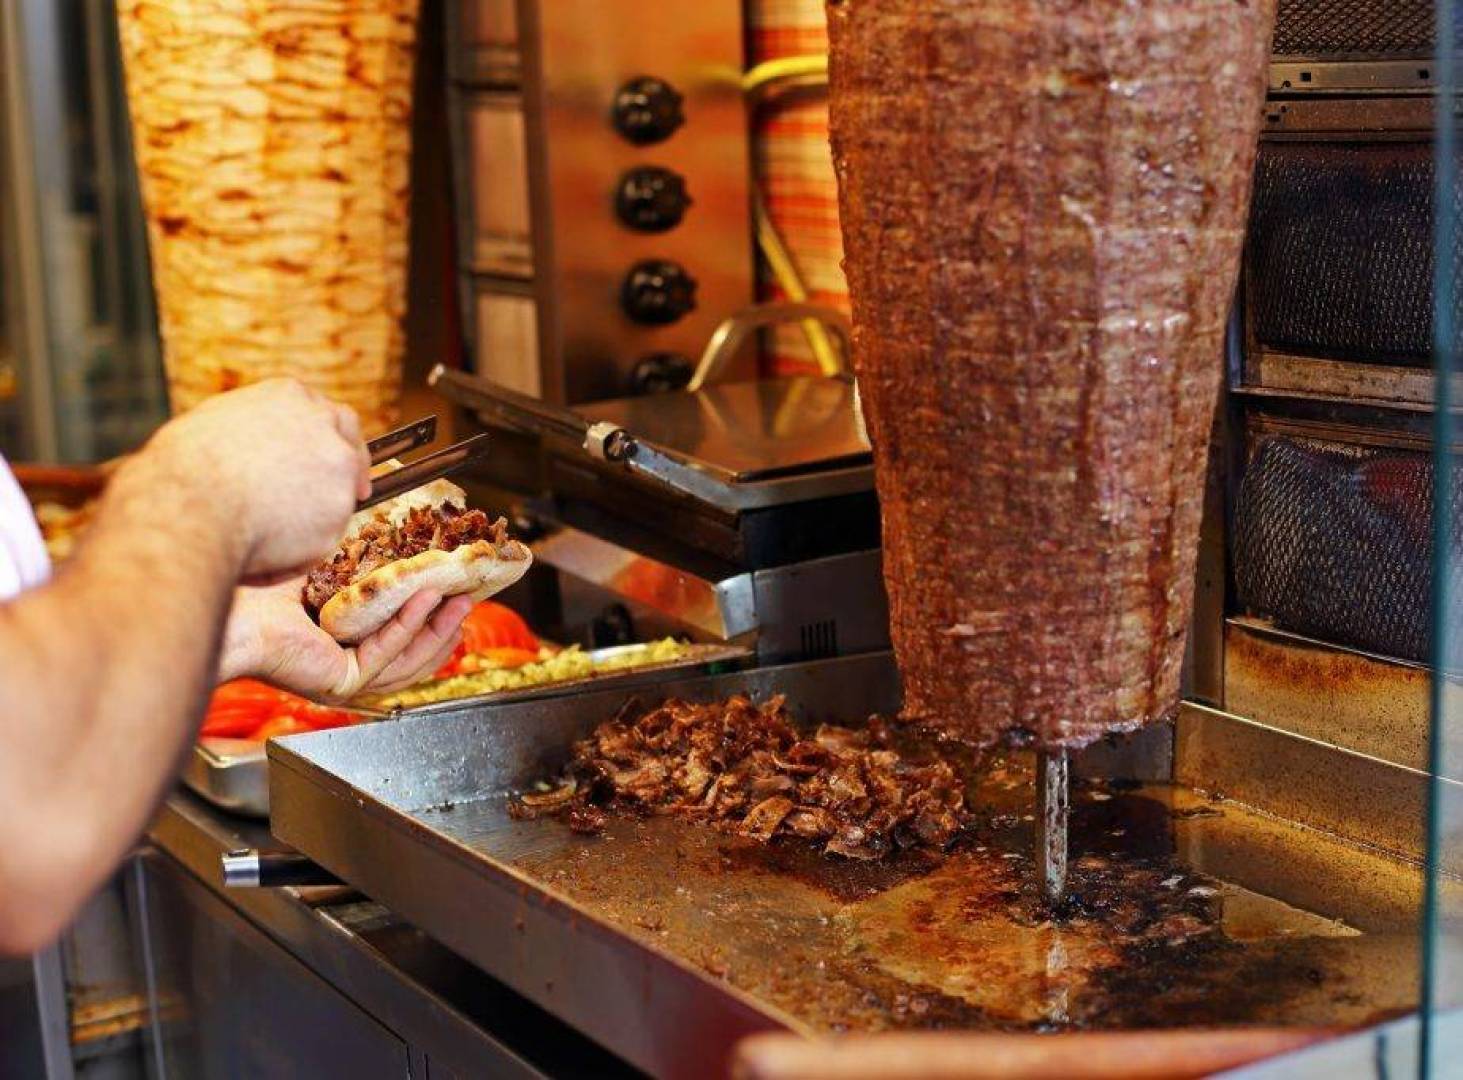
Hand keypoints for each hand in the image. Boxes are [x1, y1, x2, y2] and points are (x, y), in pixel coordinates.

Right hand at [130, 379, 370, 576]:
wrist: (189, 504)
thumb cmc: (182, 471)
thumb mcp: (211, 430)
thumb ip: (249, 436)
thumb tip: (249, 456)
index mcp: (287, 396)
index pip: (322, 412)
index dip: (326, 438)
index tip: (327, 458)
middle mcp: (321, 422)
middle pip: (349, 437)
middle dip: (354, 464)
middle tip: (355, 492)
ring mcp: (337, 463)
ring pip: (336, 495)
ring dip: (312, 520)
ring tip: (257, 543)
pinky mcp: (340, 505)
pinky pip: (321, 539)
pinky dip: (296, 555)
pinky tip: (259, 557)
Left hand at [220, 578, 472, 700]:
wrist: (228, 601)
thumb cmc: (261, 582)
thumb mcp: (328, 564)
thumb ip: (363, 558)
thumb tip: (392, 526)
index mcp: (340, 643)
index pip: (400, 638)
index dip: (433, 619)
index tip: (456, 593)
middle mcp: (343, 665)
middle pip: (413, 656)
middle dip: (446, 628)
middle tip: (469, 599)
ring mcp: (342, 677)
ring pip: (408, 662)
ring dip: (437, 630)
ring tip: (459, 601)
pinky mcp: (339, 680)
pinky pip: (386, 654)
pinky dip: (409, 626)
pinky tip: (426, 600)